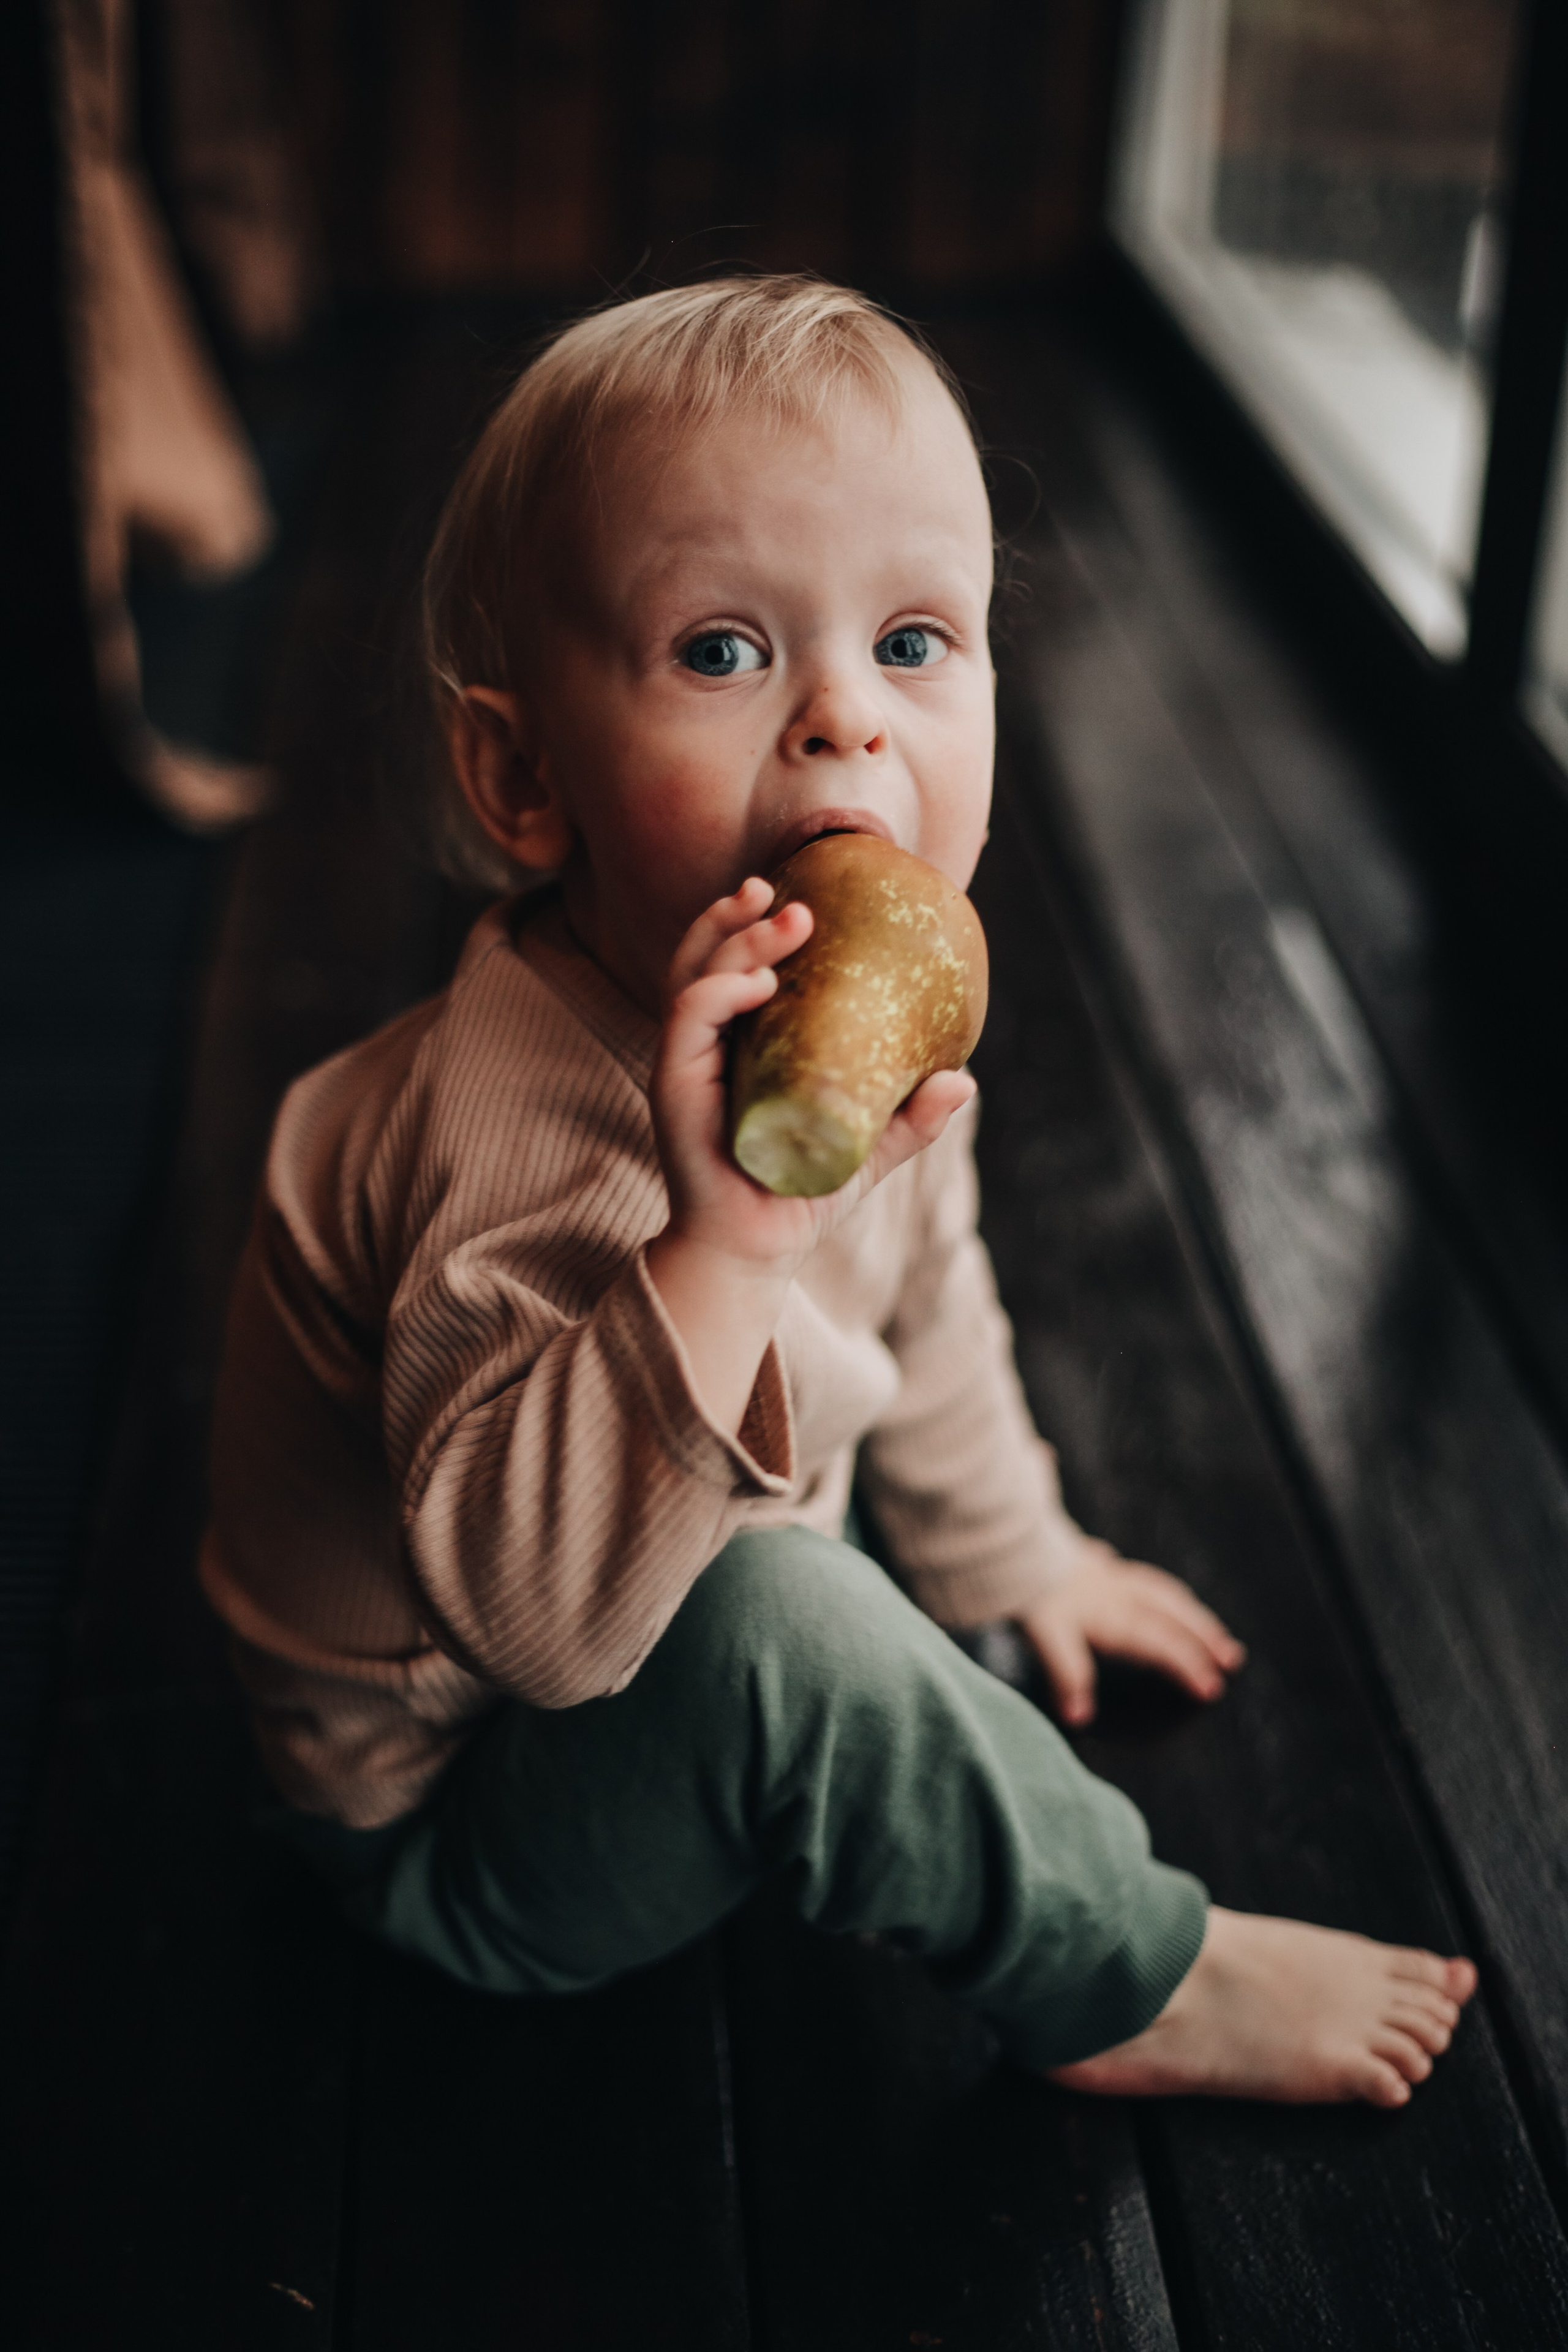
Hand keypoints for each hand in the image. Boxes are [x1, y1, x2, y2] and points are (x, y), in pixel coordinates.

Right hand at [650, 876, 974, 1281]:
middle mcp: (705, 1044)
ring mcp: (686, 1062)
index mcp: (739, 1043)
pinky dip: (719, 991)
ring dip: (736, 939)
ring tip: (788, 919)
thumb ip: (909, 1118)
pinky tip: (761, 984)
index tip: (803, 896)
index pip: (732, 963)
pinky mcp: (673, 1087)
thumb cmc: (801, 1196)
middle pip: (708, 955)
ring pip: (694, 973)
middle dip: (742, 916)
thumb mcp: (867, 1149)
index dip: (754, 922)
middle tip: (796, 899)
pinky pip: (686, 1020)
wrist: (758, 1253)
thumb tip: (963, 1080)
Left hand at [1016, 1538, 1244, 1726]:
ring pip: (1162, 1593)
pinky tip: (1155, 1591)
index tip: (1212, 1688)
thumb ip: (1068, 1674)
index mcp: (1115, 1615)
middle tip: (1232, 1657)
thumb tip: (1079, 1717)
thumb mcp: (1047, 1634)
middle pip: (1173, 1617)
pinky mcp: (1094, 1562)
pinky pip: (1138, 1575)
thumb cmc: (1031, 1590)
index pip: (1163, 1644)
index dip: (1189, 1666)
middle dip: (1205, 1638)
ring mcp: (1110, 1576)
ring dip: (1190, 1612)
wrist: (1013, 1539)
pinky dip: (1156, 1587)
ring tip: (1209, 1627)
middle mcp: (1120, 1594)